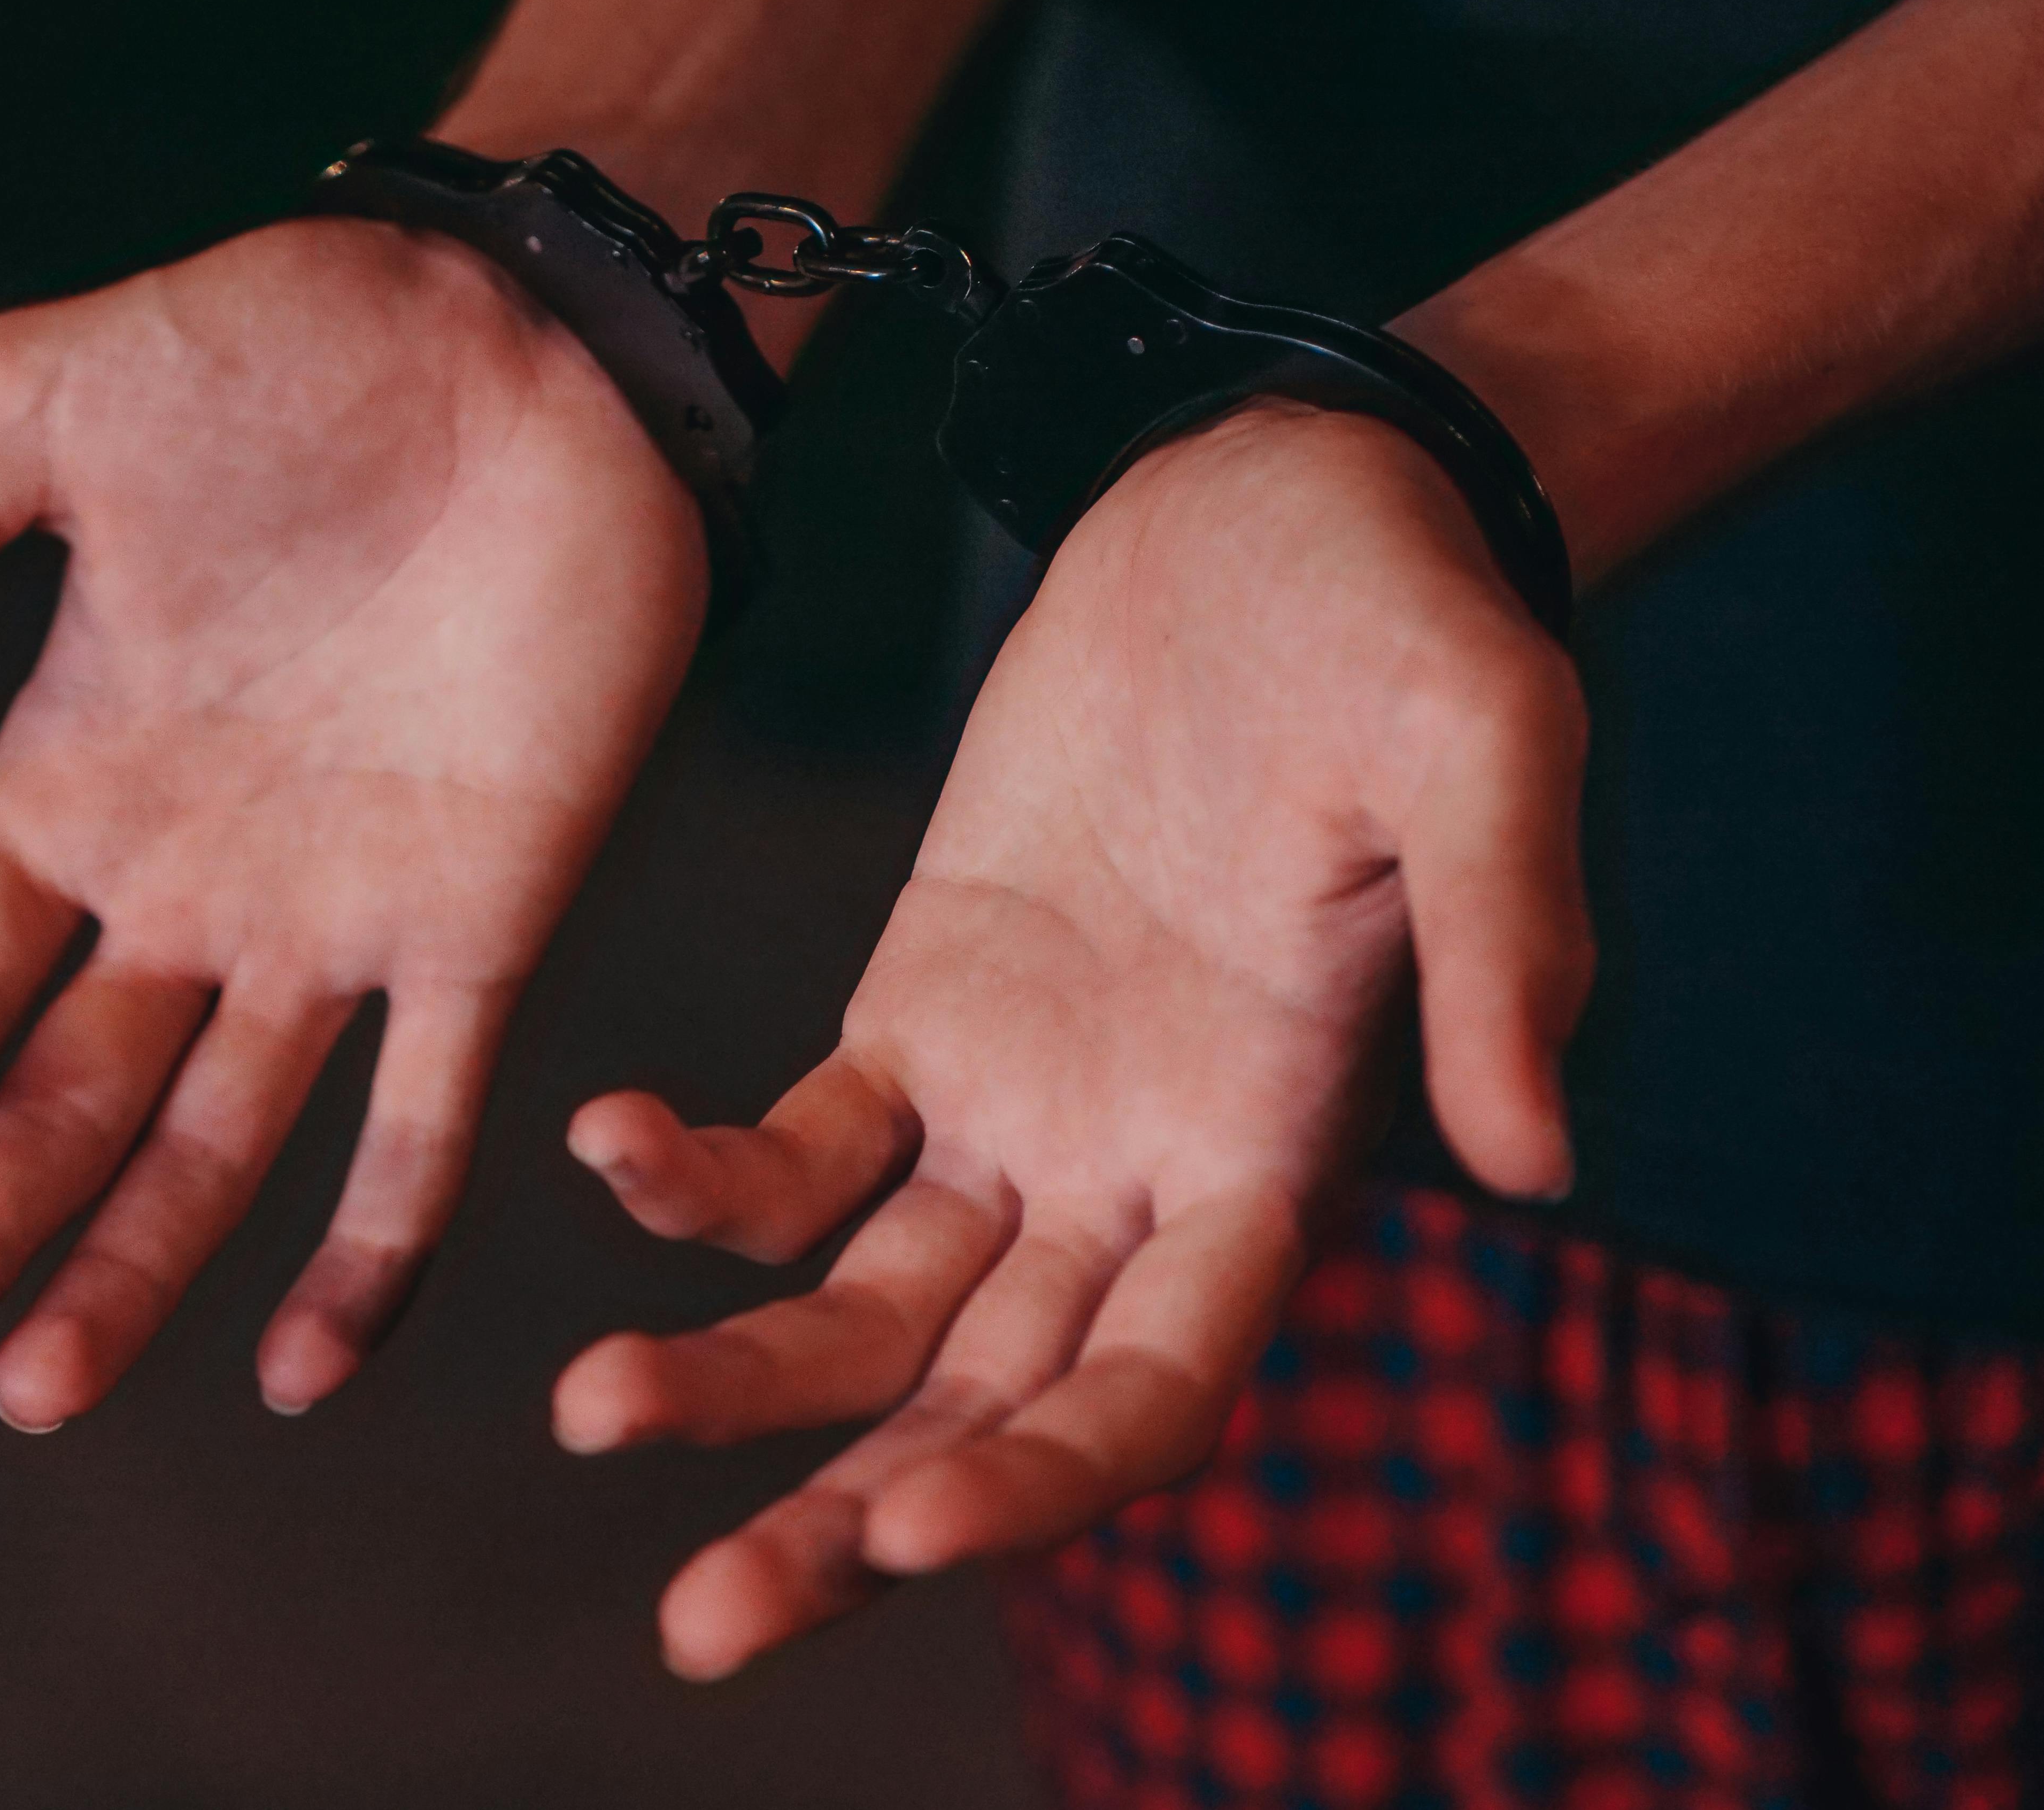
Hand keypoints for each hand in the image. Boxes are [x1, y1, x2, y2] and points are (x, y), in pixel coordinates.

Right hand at [0, 218, 705, 1426]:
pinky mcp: (489, 921)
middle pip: (62, 1096)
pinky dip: (374, 1244)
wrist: (524, 338)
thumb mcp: (31, 412)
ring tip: (42, 1390)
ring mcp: (341, 919)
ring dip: (136, 1268)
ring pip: (220, 1141)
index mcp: (79, 778)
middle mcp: (197, 883)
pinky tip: (305, 1368)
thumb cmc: (280, 345)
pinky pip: (427, 1118)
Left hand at [554, 401, 1591, 1676]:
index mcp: (1274, 1154)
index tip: (910, 1528)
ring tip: (592, 1414)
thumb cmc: (1402, 622)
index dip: (1048, 1479)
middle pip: (986, 1405)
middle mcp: (1138, 1172)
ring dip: (740, 1379)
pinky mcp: (922, 1005)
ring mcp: (1018, 1102)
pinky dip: (705, 1171)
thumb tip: (1539, 1163)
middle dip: (852, 1519)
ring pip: (869, 1305)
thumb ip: (1501, 948)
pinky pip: (801, 1140)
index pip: (1159, 1385)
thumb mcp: (1479, 751)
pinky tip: (603, 1144)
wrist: (1274, 503)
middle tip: (704, 1627)